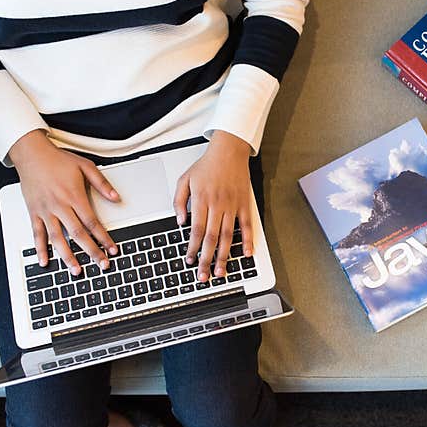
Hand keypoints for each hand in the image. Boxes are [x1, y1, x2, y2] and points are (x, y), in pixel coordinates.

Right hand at [9, 129, 119, 274]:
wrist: (31, 154)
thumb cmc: (57, 160)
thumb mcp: (85, 166)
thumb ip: (102, 184)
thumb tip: (116, 198)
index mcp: (74, 196)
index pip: (92, 222)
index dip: (103, 238)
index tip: (112, 249)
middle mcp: (59, 206)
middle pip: (78, 234)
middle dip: (91, 251)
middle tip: (101, 264)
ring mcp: (45, 211)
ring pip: (57, 238)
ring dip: (67, 256)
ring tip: (76, 270)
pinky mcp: (34, 212)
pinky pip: (37, 233)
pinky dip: (40, 249)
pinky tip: (45, 261)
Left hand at [173, 131, 254, 282]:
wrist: (229, 151)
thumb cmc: (206, 165)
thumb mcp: (184, 180)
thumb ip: (179, 201)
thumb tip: (180, 222)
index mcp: (202, 200)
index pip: (196, 230)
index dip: (192, 248)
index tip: (190, 260)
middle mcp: (218, 205)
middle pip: (211, 238)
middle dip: (206, 259)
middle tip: (204, 275)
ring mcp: (232, 206)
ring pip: (228, 236)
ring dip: (224, 255)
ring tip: (220, 270)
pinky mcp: (244, 204)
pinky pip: (247, 226)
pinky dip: (248, 241)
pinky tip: (245, 254)